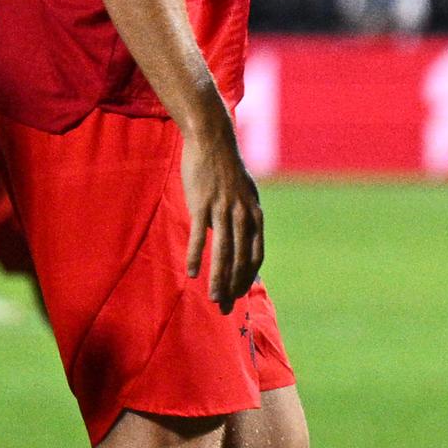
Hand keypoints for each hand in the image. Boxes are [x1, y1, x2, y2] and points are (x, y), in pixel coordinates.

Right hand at [180, 107, 264, 309]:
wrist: (212, 139)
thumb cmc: (225, 169)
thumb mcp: (244, 194)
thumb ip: (245, 218)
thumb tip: (242, 240)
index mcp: (254, 214)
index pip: (255, 255)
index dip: (247, 278)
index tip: (238, 295)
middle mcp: (242, 214)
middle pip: (240, 259)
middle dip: (233, 287)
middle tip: (225, 308)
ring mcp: (222, 209)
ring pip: (223, 252)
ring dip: (218, 279)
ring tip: (213, 299)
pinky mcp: (202, 203)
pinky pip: (200, 235)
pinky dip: (197, 256)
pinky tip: (192, 273)